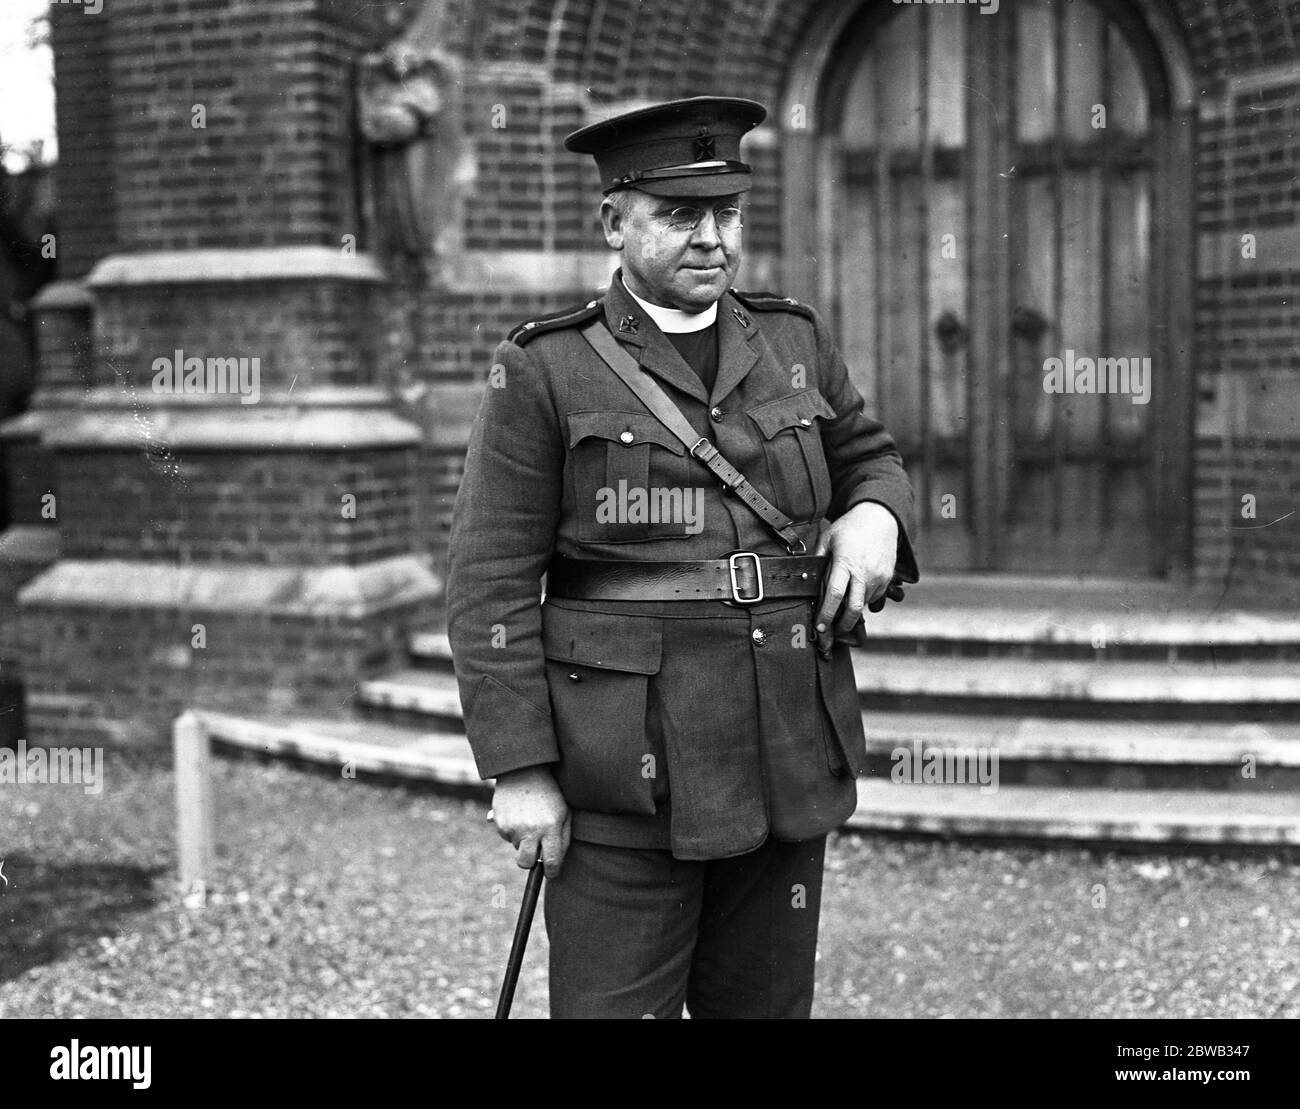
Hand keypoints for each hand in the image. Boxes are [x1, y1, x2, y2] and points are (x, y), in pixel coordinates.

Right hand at [490, 765, 570, 878]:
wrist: (523, 770)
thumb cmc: (549, 794)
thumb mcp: (564, 813)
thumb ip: (563, 839)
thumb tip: (554, 864)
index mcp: (551, 827)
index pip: (551, 861)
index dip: (552, 871)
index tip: (551, 872)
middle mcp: (531, 829)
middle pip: (527, 862)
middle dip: (530, 863)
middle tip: (535, 854)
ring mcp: (513, 826)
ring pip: (517, 848)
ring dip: (523, 840)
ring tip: (528, 819)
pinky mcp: (499, 823)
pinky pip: (507, 836)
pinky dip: (512, 831)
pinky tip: (518, 814)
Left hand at [812, 501, 898, 652]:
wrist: (880, 518)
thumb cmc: (850, 528)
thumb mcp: (828, 538)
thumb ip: (818, 559)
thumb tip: (809, 578)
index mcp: (845, 562)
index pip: (835, 594)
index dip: (826, 613)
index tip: (820, 626)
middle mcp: (864, 573)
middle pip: (854, 608)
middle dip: (843, 625)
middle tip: (833, 631)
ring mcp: (878, 577)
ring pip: (864, 605)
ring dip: (852, 612)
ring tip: (842, 612)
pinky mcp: (887, 579)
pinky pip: (874, 598)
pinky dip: (864, 601)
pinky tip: (856, 595)